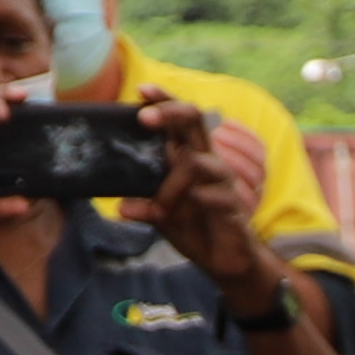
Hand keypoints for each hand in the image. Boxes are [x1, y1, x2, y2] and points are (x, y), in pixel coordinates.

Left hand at [132, 102, 276, 305]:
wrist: (226, 263)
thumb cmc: (196, 230)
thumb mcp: (163, 217)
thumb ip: (145, 206)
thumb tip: (121, 207)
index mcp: (190, 156)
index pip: (179, 119)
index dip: (164, 100)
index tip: (141, 90)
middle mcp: (208, 161)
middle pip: (194, 120)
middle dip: (169, 112)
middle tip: (145, 118)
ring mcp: (222, 181)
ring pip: (195, 162)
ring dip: (170, 186)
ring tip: (161, 208)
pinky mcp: (233, 204)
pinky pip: (209, 194)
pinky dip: (188, 205)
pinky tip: (178, 217)